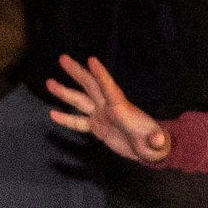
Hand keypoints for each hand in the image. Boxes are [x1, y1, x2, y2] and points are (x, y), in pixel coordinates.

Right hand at [47, 55, 170, 162]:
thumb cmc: (156, 145)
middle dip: (77, 72)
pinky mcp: (97, 127)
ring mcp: (101, 116)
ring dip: (64, 92)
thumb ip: (156, 140)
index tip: (91, 60)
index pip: (110, 88)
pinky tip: (52, 113)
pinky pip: (78, 122)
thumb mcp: (157, 144)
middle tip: (62, 58)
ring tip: (49, 83)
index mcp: (122, 108)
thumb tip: (159, 140)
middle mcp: (109, 107)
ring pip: (80, 100)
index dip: (101, 75)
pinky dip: (66, 118)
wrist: (150, 150)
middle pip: (90, 86)